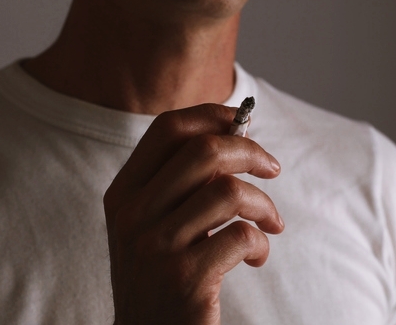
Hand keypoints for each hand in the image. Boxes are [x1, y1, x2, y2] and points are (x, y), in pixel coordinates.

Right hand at [103, 103, 282, 324]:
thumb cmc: (160, 276)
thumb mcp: (154, 224)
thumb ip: (181, 183)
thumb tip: (235, 136)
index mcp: (124, 194)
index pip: (168, 130)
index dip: (212, 116)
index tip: (243, 120)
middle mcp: (133, 215)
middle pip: (204, 151)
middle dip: (251, 152)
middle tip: (272, 168)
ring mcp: (155, 247)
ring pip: (229, 192)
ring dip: (264, 204)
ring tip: (271, 224)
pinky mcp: (184, 279)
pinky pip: (242, 237)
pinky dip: (261, 244)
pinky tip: (256, 258)